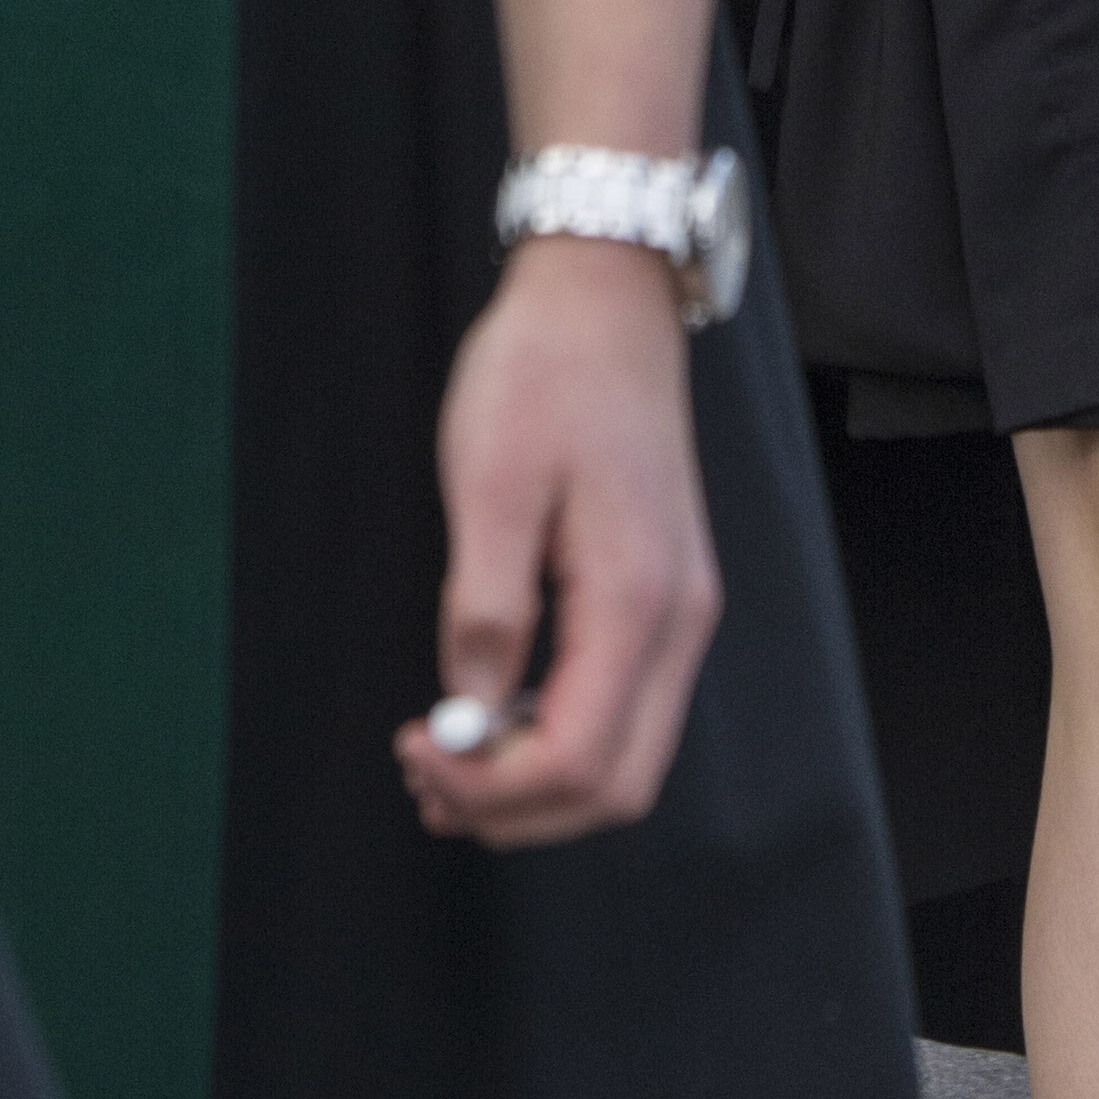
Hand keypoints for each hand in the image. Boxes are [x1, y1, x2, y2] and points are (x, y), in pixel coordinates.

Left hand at [396, 240, 718, 847]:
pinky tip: (498, 709)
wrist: (606, 289)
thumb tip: (468, 716)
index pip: (576, 761)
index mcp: (638, 597)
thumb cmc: (542, 372)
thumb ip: (484, 609)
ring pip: (627, 758)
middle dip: (515, 809)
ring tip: (449, 756)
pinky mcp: (667, 591)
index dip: (490, 788)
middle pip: (615, 786)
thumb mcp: (491, 481)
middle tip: (426, 777)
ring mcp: (683, 607)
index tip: (415, 749)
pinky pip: (625, 707)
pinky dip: (561, 737)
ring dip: (537, 784)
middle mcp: (680, 618)